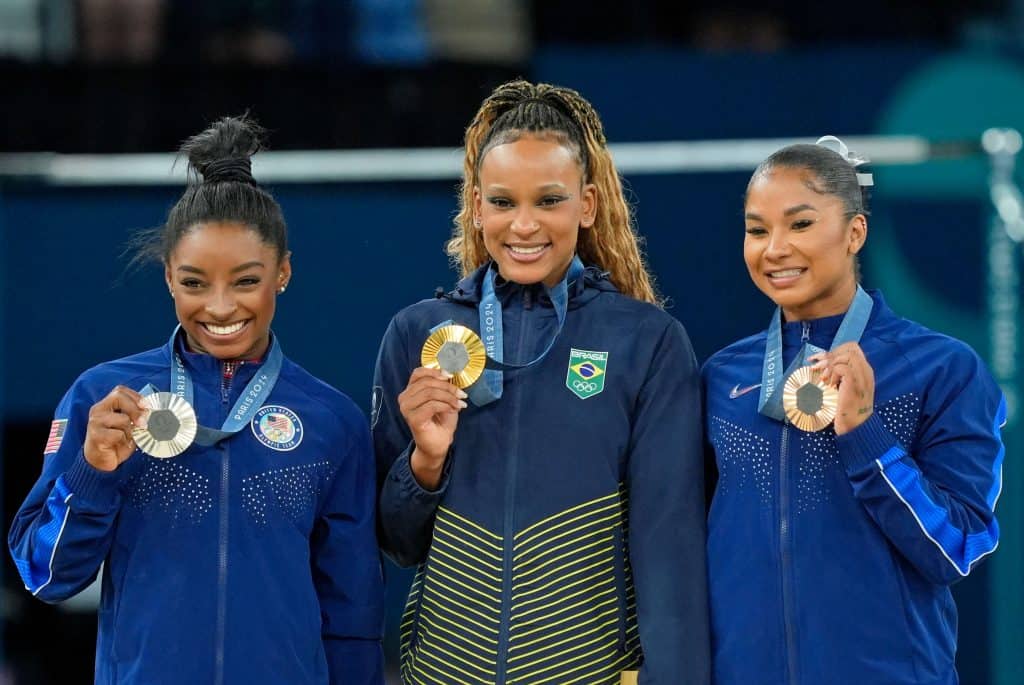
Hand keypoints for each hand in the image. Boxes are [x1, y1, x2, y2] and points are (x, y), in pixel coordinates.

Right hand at [83, 386, 148, 471]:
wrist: (101, 462)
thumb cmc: (116, 441)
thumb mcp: (128, 426)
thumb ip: (136, 416)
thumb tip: (152, 412)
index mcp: (106, 405)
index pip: (119, 391)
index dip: (135, 396)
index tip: (147, 406)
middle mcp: (98, 410)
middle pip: (119, 398)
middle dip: (136, 410)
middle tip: (144, 423)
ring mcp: (95, 422)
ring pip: (123, 419)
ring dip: (130, 431)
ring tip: (126, 439)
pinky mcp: (96, 436)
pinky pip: (118, 434)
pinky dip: (124, 441)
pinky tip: (119, 445)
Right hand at [398, 367, 466, 488]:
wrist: (439, 443)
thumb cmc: (440, 420)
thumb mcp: (443, 398)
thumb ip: (442, 385)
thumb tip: (449, 374)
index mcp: (410, 390)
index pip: (418, 373)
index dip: (434, 371)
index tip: (450, 376)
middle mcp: (404, 398)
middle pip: (427, 383)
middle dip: (448, 387)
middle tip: (461, 394)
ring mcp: (406, 409)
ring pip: (430, 393)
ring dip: (449, 397)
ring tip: (459, 404)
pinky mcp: (413, 419)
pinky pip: (431, 405)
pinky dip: (446, 405)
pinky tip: (453, 410)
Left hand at [809, 342, 874, 434]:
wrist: (855, 426)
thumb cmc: (847, 409)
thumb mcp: (844, 388)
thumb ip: (840, 375)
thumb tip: (822, 364)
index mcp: (864, 371)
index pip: (853, 349)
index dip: (836, 351)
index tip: (820, 360)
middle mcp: (866, 371)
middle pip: (850, 348)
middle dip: (831, 354)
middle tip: (818, 366)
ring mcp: (862, 376)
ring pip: (847, 355)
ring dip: (830, 363)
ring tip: (823, 376)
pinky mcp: (855, 383)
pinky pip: (842, 367)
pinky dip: (832, 373)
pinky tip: (828, 384)